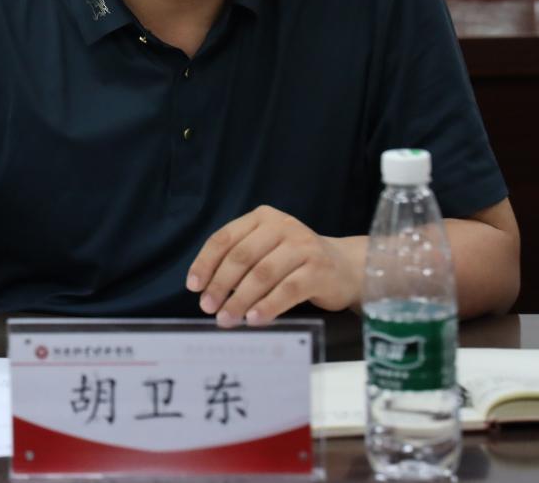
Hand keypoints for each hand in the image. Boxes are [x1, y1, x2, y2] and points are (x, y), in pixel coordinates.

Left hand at [186, 205, 363, 326]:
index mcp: (262, 218)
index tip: (193, 286)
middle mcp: (282, 226)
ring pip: (262, 275)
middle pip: (242, 257)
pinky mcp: (319, 270)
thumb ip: (241, 261)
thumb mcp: (267, 250)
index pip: (225, 238)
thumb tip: (206, 290)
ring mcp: (303, 247)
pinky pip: (287, 290)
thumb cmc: (295, 262)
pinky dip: (267, 307)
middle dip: (220, 284)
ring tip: (226, 319)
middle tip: (207, 308)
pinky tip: (254, 320)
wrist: (346, 267)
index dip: (206, 262)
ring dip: (240, 300)